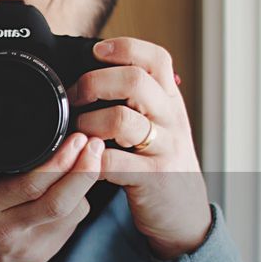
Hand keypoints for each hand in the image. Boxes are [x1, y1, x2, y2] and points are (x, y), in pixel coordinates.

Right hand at [0, 100, 103, 261]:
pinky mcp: (39, 255)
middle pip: (60, 202)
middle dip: (84, 170)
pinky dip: (76, 202)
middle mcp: (7, 231)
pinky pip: (68, 226)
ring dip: (84, 185)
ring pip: (71, 215)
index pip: (30, 186)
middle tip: (94, 143)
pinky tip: (76, 182)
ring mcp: (27, 247)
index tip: (75, 138)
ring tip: (90, 158)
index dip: (59, 162)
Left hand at [71, 37, 211, 259]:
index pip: (156, 58)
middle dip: (95, 82)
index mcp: (170, 101)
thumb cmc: (161, 164)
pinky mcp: (151, 178)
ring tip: (78, 131)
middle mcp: (171, 119)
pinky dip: (90, 159)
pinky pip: (112, 163)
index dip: (125, 47)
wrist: (184, 214)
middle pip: (135, 80)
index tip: (96, 51)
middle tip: (76, 96)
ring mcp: (163, 148)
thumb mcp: (160, 125)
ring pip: (121, 119)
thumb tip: (98, 70)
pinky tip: (83, 160)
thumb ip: (139, 100)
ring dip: (88, 122)